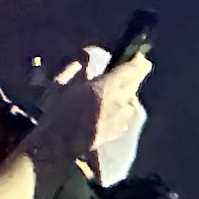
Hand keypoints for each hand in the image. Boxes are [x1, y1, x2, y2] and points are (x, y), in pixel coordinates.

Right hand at [30, 46, 147, 173]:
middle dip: (131, 76)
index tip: (137, 56)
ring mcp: (123, 117)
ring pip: (130, 100)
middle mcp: (122, 100)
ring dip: (123, 95)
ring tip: (106, 97)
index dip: (139, 61)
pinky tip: (102, 114)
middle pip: (135, 83)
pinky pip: (124, 115)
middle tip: (121, 73)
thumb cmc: (59, 111)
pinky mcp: (120, 131)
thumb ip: (81, 67)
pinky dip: (118, 111)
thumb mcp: (64, 83)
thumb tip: (88, 53)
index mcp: (109, 86)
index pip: (134, 68)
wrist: (59, 144)